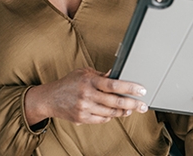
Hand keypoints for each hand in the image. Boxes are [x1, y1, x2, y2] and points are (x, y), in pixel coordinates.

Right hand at [25, 67, 147, 125]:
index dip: (130, 87)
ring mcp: (84, 108)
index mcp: (89, 81)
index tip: (141, 90)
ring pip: (110, 112)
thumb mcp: (84, 73)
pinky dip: (110, 116)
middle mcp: (87, 95)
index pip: (114, 84)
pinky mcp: (82, 118)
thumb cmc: (69, 83)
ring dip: (123, 111)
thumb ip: (101, 75)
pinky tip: (116, 113)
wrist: (49, 98)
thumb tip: (118, 74)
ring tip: (131, 109)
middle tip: (143, 105)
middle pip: (115, 101)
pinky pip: (102, 119)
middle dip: (132, 103)